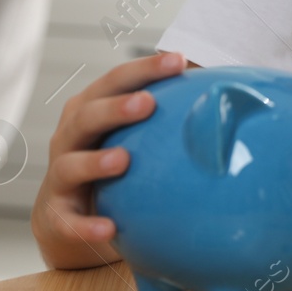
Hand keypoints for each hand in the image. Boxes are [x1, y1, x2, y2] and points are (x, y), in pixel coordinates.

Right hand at [31, 52, 186, 269]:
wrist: (69, 223)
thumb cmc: (113, 168)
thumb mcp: (136, 139)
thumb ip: (168, 121)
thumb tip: (234, 97)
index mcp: (91, 111)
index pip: (115, 82)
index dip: (143, 70)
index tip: (179, 61)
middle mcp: (70, 139)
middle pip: (86, 115)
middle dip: (115, 107)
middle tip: (148, 102)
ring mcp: (60, 177)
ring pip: (70, 164)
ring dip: (95, 162)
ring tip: (123, 160)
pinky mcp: (57, 217)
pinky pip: (69, 223)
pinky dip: (87, 226)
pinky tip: (109, 229)